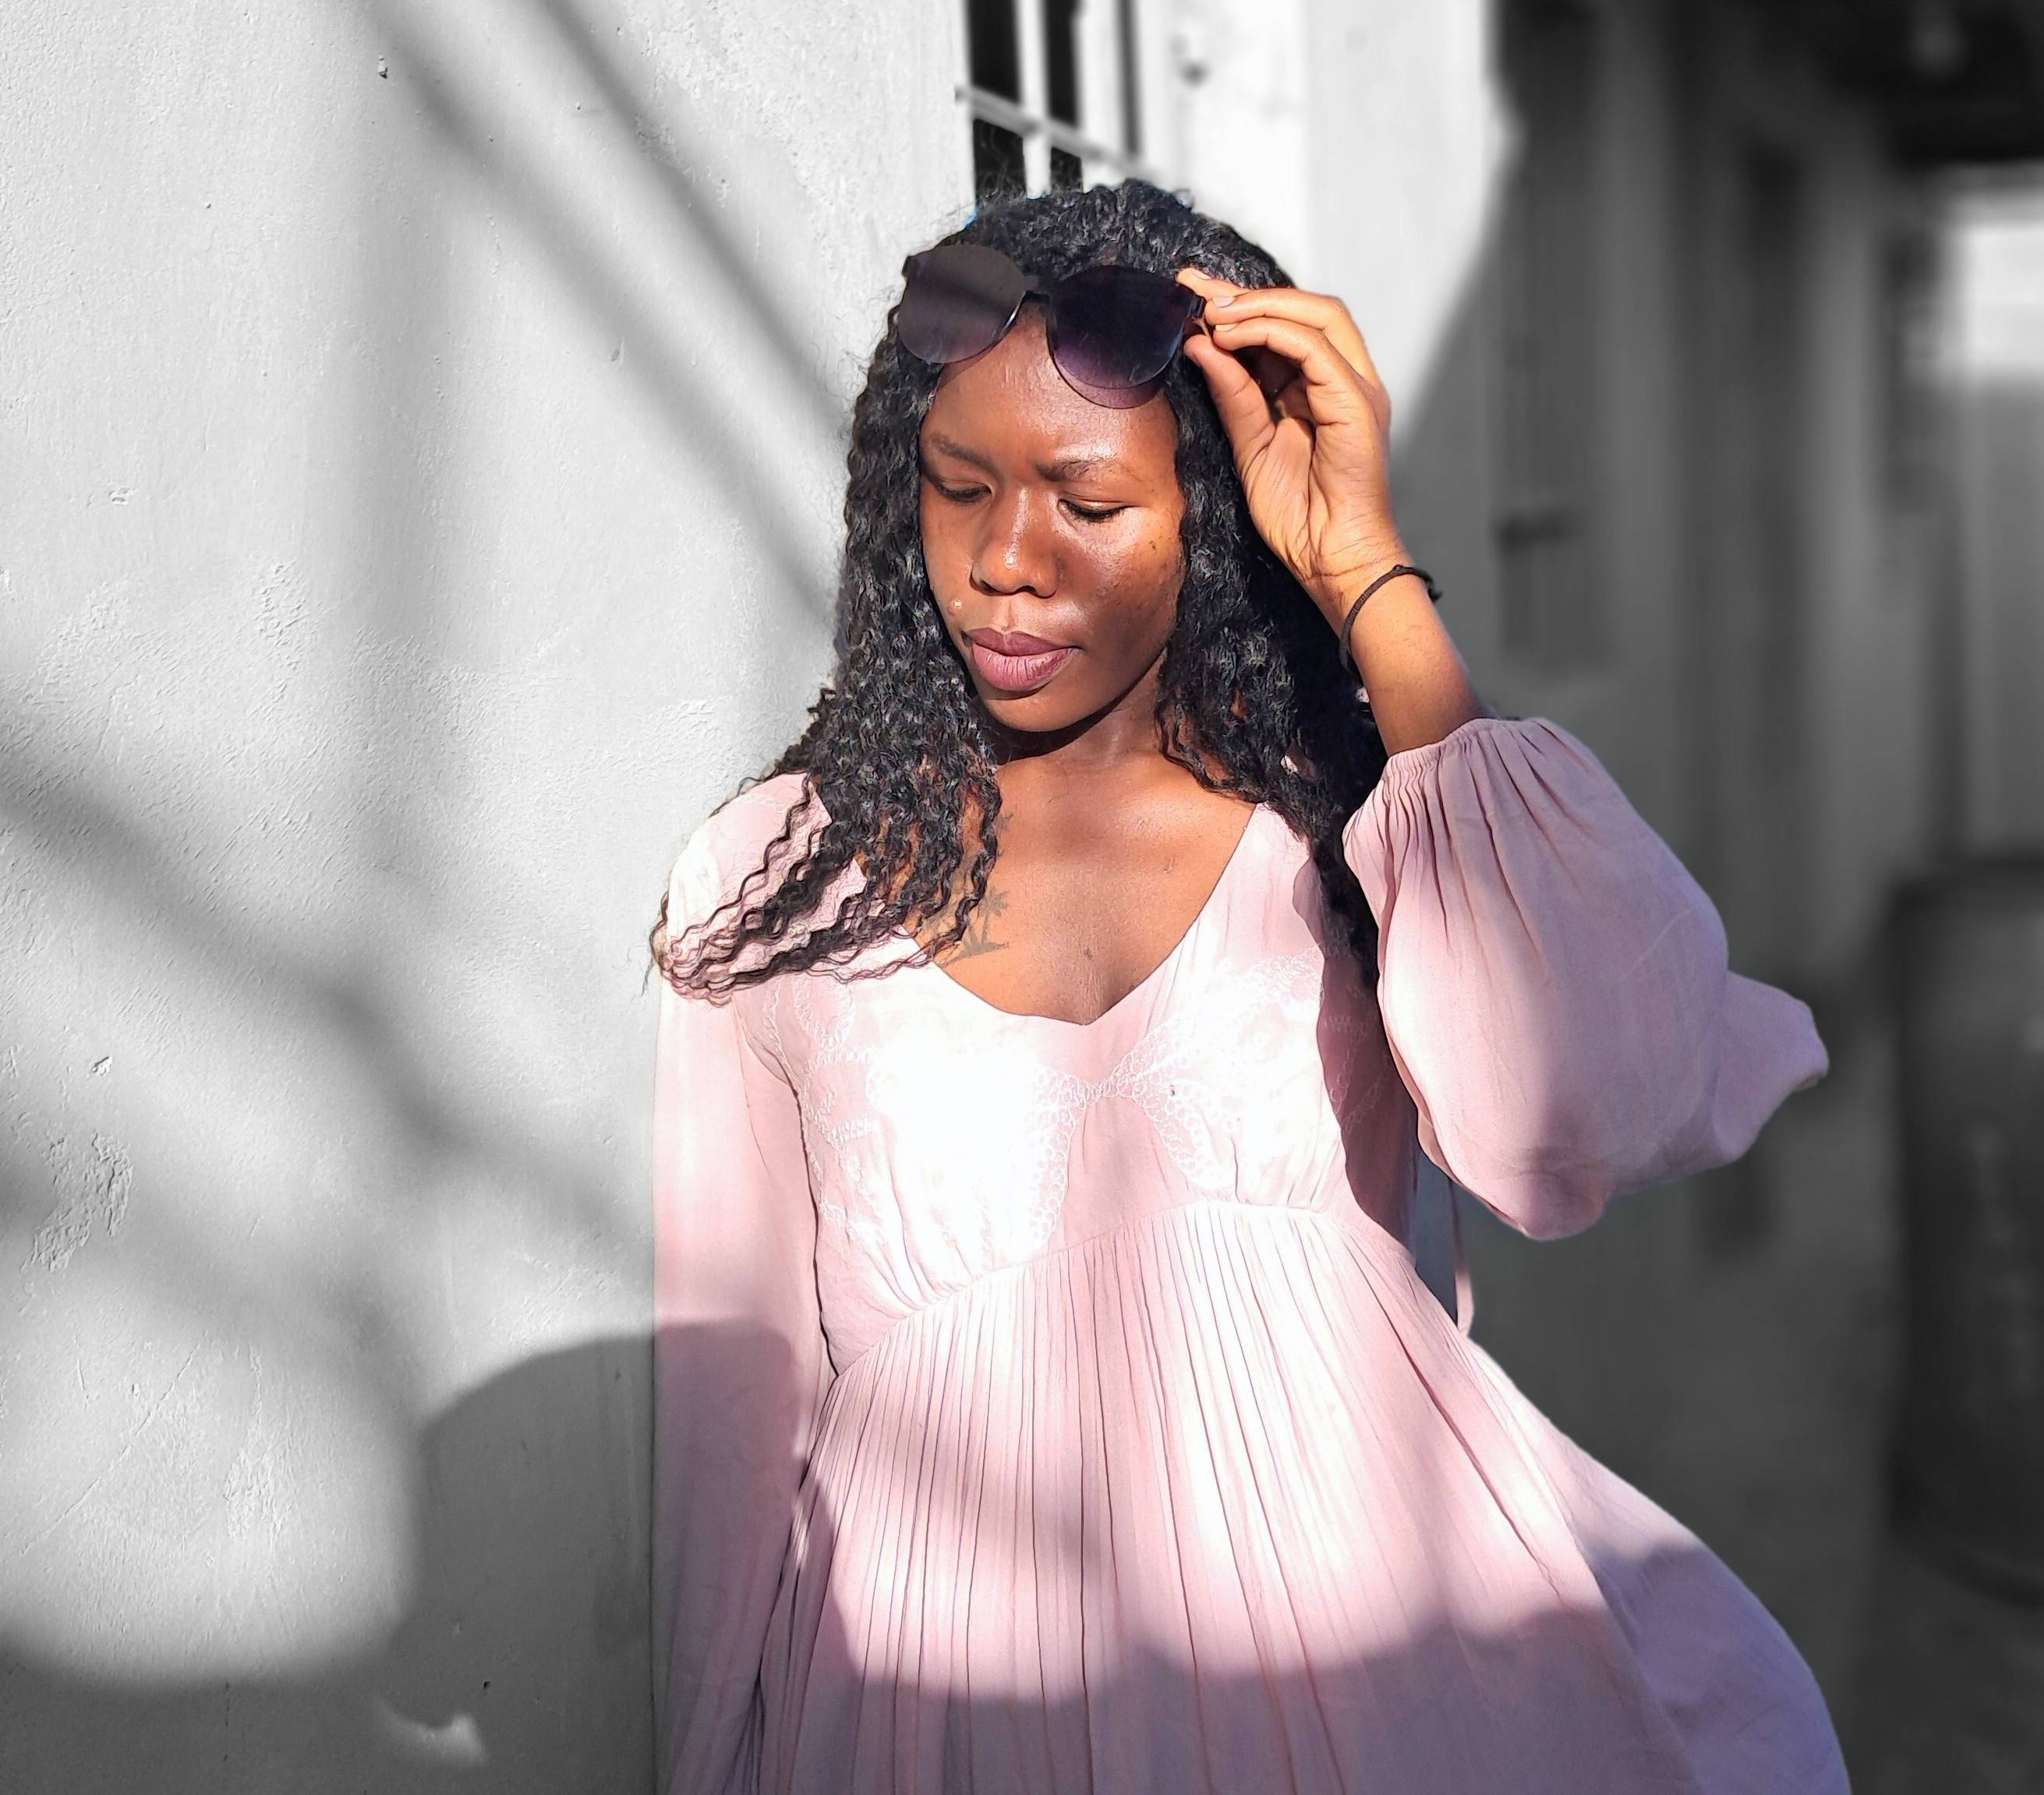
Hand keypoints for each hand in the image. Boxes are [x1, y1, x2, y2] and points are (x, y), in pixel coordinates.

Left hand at [1175, 267, 1407, 627]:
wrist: (1332, 561)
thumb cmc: (1299, 517)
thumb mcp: (1251, 446)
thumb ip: (1232, 395)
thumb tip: (1199, 345)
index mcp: (1325, 389)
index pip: (1289, 325)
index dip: (1242, 305)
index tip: (1192, 298)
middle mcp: (1346, 380)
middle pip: (1304, 307)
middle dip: (1244, 291)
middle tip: (1190, 286)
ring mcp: (1357, 388)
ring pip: (1315, 315)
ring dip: (1255, 304)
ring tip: (1207, 310)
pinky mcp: (1355, 402)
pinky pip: (1314, 347)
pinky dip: (1269, 332)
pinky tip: (1228, 334)